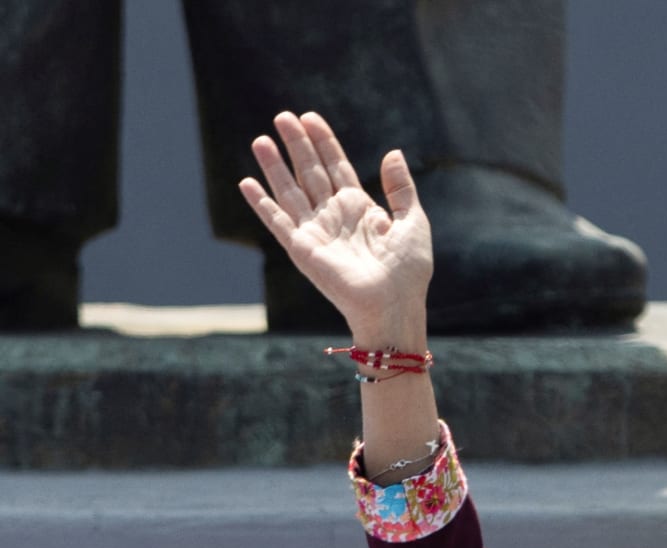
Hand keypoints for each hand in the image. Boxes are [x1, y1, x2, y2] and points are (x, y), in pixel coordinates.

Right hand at [238, 111, 431, 339]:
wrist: (395, 304)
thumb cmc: (409, 269)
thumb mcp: (412, 220)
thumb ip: (400, 187)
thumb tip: (393, 152)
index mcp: (360, 208)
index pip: (336, 167)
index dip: (323, 142)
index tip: (310, 117)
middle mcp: (334, 216)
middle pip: (310, 172)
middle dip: (297, 145)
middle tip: (282, 116)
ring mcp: (316, 232)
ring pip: (290, 191)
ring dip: (275, 166)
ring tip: (261, 140)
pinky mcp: (302, 249)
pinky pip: (277, 221)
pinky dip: (261, 203)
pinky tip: (247, 183)